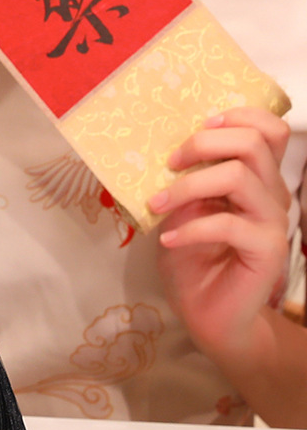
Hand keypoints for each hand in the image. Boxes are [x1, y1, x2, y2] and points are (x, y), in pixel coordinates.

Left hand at [152, 107, 291, 367]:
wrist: (207, 312)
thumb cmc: (192, 257)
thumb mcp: (181, 208)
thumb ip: (185, 178)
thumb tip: (160, 147)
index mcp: (256, 178)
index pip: (270, 129)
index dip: (237, 116)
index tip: (198, 126)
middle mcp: (271, 194)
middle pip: (255, 142)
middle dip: (204, 144)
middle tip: (170, 164)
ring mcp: (272, 222)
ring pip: (240, 177)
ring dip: (189, 186)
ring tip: (157, 205)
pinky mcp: (267, 250)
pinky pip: (229, 224)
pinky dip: (190, 228)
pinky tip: (167, 239)